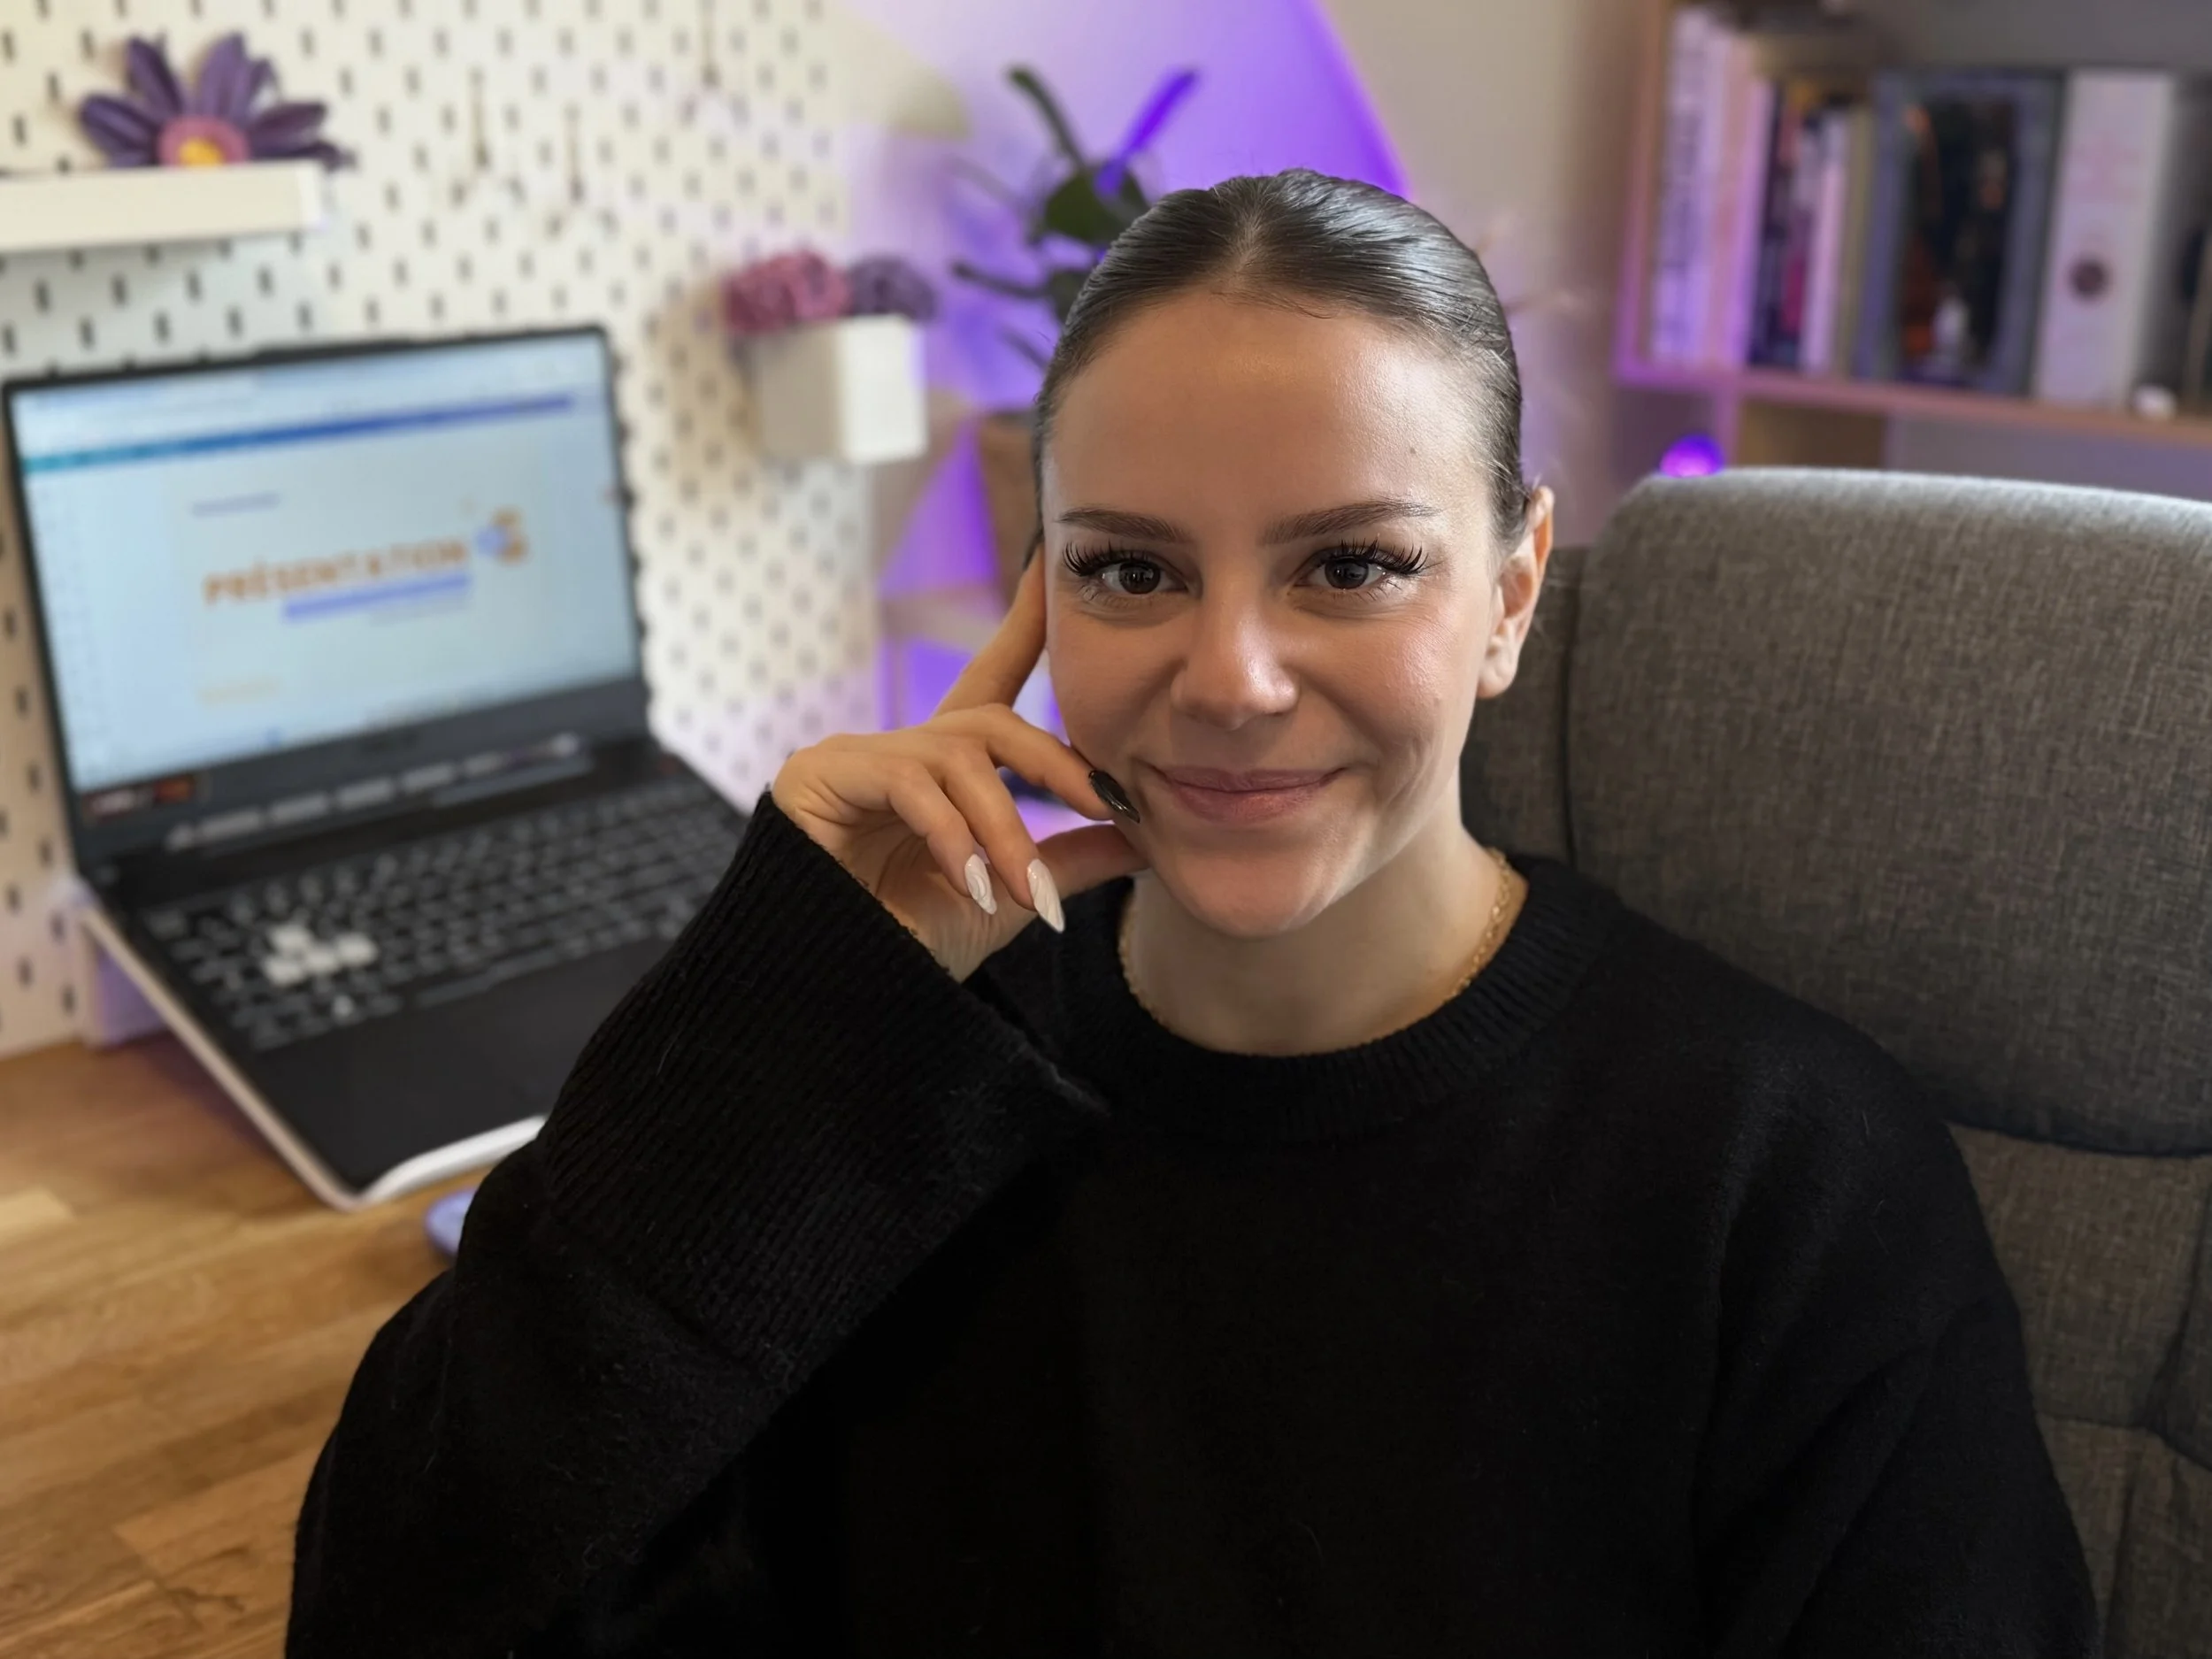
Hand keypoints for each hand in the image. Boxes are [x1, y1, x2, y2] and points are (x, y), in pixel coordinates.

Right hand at [771, 552, 1148, 980]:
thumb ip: (1069, 860)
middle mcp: (897, 752)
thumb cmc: (909, 944)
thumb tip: (1146, 835)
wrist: (836, 998)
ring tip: (1025, 896)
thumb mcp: (1011, 897)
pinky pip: (910, 788)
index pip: (992, 684)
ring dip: (1005, 830)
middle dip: (1053, 764)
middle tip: (1107, 805)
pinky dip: (955, 840)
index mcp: (940, 772)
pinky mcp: (817, 776)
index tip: (1050, 573)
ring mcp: (853, 757)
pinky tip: (977, 890)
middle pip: (989, 724)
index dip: (1022, 629)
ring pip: (956, 761)